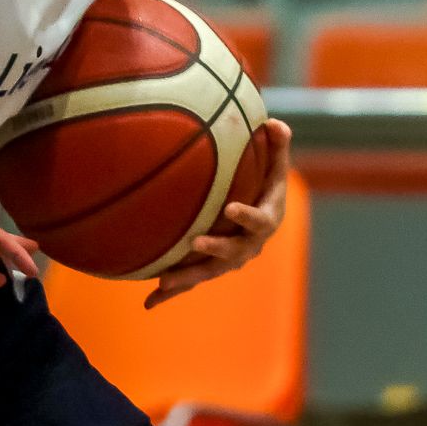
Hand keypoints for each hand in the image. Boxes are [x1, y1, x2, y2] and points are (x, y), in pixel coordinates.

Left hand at [144, 120, 290, 308]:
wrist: (261, 219)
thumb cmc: (266, 186)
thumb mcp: (276, 166)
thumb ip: (278, 146)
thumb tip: (274, 121)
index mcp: (265, 221)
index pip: (259, 221)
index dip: (247, 217)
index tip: (232, 208)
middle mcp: (248, 246)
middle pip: (233, 253)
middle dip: (216, 250)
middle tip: (197, 243)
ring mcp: (228, 261)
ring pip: (208, 272)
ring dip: (187, 278)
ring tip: (164, 282)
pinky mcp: (210, 269)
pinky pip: (191, 282)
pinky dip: (170, 295)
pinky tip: (148, 304)